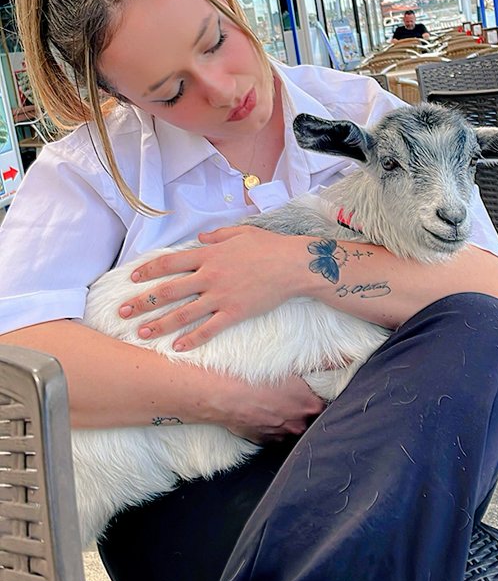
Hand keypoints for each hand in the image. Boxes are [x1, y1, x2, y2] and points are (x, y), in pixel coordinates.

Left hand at [119, 226, 303, 350]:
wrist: (292, 265)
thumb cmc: (268, 246)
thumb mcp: (240, 232)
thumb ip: (217, 236)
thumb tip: (200, 237)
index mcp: (208, 255)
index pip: (169, 263)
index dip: (148, 271)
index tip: (132, 280)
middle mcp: (209, 276)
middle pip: (168, 291)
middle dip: (142, 302)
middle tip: (122, 313)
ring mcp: (220, 296)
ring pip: (183, 313)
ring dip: (159, 324)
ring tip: (142, 333)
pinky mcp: (234, 313)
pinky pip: (208, 329)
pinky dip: (192, 339)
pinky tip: (177, 348)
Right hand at [215, 374, 324, 443]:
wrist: (224, 394)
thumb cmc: (254, 376)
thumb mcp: (290, 364)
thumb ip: (322, 363)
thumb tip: (344, 360)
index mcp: (308, 404)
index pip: (322, 404)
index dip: (314, 395)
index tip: (307, 388)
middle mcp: (297, 422)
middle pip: (306, 417)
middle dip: (299, 407)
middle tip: (286, 393)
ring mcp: (280, 433)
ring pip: (289, 426)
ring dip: (284, 417)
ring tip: (270, 402)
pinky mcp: (263, 440)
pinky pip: (272, 434)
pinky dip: (269, 425)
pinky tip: (260, 412)